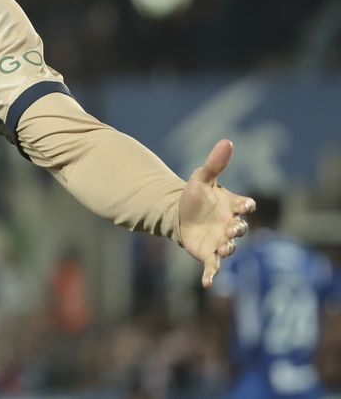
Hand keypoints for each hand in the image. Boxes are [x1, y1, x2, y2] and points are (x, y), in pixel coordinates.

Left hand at [177, 140, 255, 287]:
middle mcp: (230, 224)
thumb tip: (227, 141)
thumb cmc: (195, 195)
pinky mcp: (208, 253)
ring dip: (228, 249)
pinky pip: (213, 266)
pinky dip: (212, 275)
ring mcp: (220, 240)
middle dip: (237, 230)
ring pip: (229, 248)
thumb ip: (215, 163)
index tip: (245, 205)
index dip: (245, 206)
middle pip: (239, 229)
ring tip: (224, 249)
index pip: (244, 205)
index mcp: (232, 205)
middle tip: (232, 229)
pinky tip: (208, 283)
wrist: (179, 212)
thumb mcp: (202, 178)